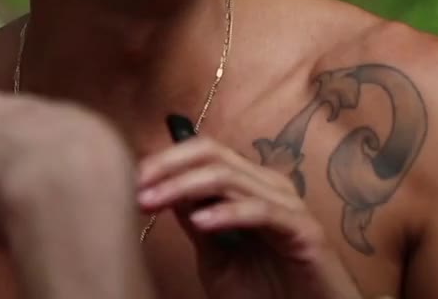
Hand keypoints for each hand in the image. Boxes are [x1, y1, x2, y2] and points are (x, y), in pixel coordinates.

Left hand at [137, 137, 361, 298]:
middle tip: (137, 188)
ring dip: (184, 187)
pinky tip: (200, 223)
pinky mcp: (304, 230)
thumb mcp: (217, 258)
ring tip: (152, 202)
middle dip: (169, 167)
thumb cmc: (267, 294)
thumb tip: (164, 190)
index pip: (206, 152)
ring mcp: (289, 205)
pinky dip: (227, 213)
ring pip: (230, 178)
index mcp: (252, 186)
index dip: (167, 160)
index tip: (134, 180)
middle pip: (214, 155)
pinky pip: (261, 211)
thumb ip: (198, 224)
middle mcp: (271, 186)